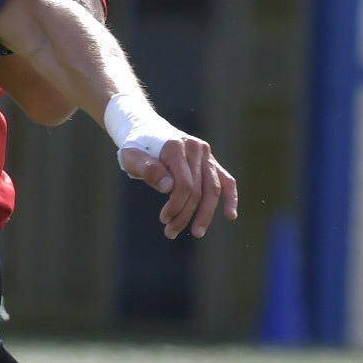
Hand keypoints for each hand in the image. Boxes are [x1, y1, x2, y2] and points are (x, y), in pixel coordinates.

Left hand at [119, 132, 237, 240]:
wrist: (146, 130)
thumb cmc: (136, 147)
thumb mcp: (132, 157)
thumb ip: (148, 170)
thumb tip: (169, 187)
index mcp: (176, 147)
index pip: (184, 184)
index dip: (176, 205)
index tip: (164, 219)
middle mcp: (195, 148)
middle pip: (198, 189)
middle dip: (186, 214)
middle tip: (171, 233)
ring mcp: (206, 154)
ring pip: (213, 189)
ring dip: (206, 214)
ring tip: (197, 232)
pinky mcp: (211, 160)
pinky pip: (226, 179)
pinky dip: (230, 197)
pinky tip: (231, 215)